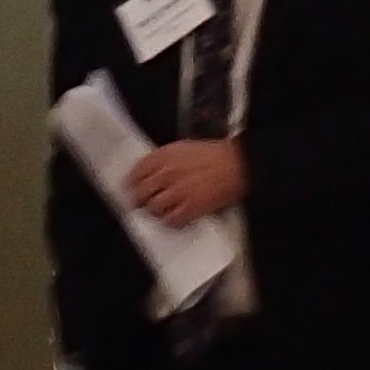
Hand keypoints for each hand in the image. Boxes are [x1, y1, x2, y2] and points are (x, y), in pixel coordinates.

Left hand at [127, 138, 245, 225]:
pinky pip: (170, 221)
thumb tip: (149, 174)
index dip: (131, 183)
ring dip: (155, 212)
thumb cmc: (214, 156)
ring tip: (161, 211)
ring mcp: (178, 192)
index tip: (131, 189)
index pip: (136, 172)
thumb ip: (164, 160)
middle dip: (139, 200)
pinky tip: (174, 218)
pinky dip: (170, 222)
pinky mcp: (190, 208)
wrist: (237, 165)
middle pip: (140, 193)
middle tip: (140, 204)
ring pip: (153, 208)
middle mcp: (167, 174)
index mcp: (165, 156)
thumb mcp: (183, 148)